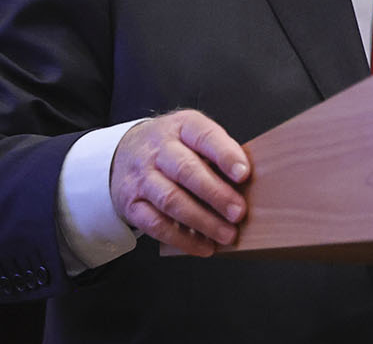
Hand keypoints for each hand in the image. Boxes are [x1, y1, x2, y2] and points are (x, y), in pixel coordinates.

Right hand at [110, 109, 250, 256]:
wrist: (124, 153)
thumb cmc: (172, 146)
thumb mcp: (194, 136)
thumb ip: (218, 153)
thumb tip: (248, 183)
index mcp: (182, 127)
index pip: (204, 136)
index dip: (225, 155)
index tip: (244, 174)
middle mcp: (159, 149)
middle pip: (186, 170)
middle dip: (216, 194)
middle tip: (239, 212)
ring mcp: (142, 177)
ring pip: (171, 199)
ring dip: (202, 221)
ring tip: (226, 234)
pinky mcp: (132, 204)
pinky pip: (155, 224)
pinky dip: (181, 238)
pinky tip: (202, 246)